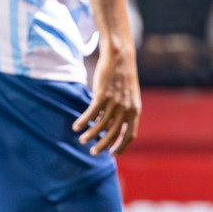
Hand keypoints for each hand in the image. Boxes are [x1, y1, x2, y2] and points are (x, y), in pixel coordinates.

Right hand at [73, 40, 140, 156]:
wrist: (121, 57)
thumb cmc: (123, 78)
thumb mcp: (129, 96)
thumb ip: (124, 111)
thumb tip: (112, 126)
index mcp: (135, 110)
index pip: (130, 134)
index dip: (121, 146)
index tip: (112, 154)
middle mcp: (126, 108)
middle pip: (114, 133)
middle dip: (103, 145)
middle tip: (93, 152)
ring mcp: (115, 102)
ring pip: (101, 125)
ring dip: (90, 135)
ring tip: (82, 140)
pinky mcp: (103, 94)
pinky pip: (91, 113)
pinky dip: (83, 122)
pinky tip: (76, 127)